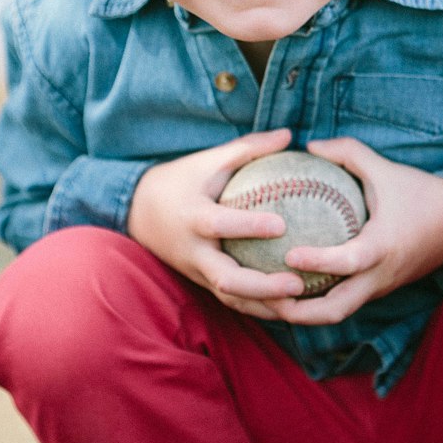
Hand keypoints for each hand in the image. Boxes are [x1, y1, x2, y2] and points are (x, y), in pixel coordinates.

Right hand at [128, 127, 308, 316]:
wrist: (140, 212)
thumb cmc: (182, 180)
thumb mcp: (209, 160)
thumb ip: (248, 148)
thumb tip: (288, 135)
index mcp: (192, 217)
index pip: (219, 225)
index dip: (248, 227)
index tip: (281, 224)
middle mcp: (194, 251)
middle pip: (226, 279)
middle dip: (262, 287)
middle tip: (297, 283)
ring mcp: (198, 272)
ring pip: (232, 299)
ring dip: (266, 306)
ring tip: (302, 304)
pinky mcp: (203, 284)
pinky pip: (233, 302)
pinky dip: (260, 308)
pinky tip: (293, 308)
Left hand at [263, 138, 442, 325]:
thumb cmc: (421, 191)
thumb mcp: (384, 168)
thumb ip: (346, 153)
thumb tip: (306, 145)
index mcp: (384, 246)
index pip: (349, 262)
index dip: (318, 262)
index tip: (288, 254)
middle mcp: (380, 275)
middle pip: (336, 310)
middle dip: (297, 311)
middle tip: (262, 295)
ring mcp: (379, 287)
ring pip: (337, 313)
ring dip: (302, 313)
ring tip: (264, 299)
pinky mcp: (378, 289)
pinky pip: (343, 302)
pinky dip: (315, 302)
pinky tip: (285, 288)